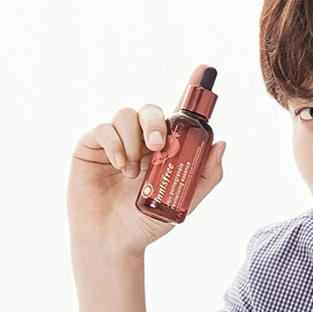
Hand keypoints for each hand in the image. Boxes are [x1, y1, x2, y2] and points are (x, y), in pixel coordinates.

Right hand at [67, 63, 226, 256]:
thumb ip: (205, 176)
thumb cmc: (145, 224)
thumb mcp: (183, 202)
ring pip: (127, 115)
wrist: (112, 242)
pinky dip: (115, 144)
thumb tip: (221, 143)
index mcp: (164, 151)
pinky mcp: (92, 146)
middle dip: (156, 122)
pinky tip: (120, 167)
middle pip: (150, 110)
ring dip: (133, 140)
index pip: (178, 115)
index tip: (204, 69)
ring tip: (133, 173)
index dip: (191, 90)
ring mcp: (115, 142)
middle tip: (159, 146)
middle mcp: (140, 141)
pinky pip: (104, 128)